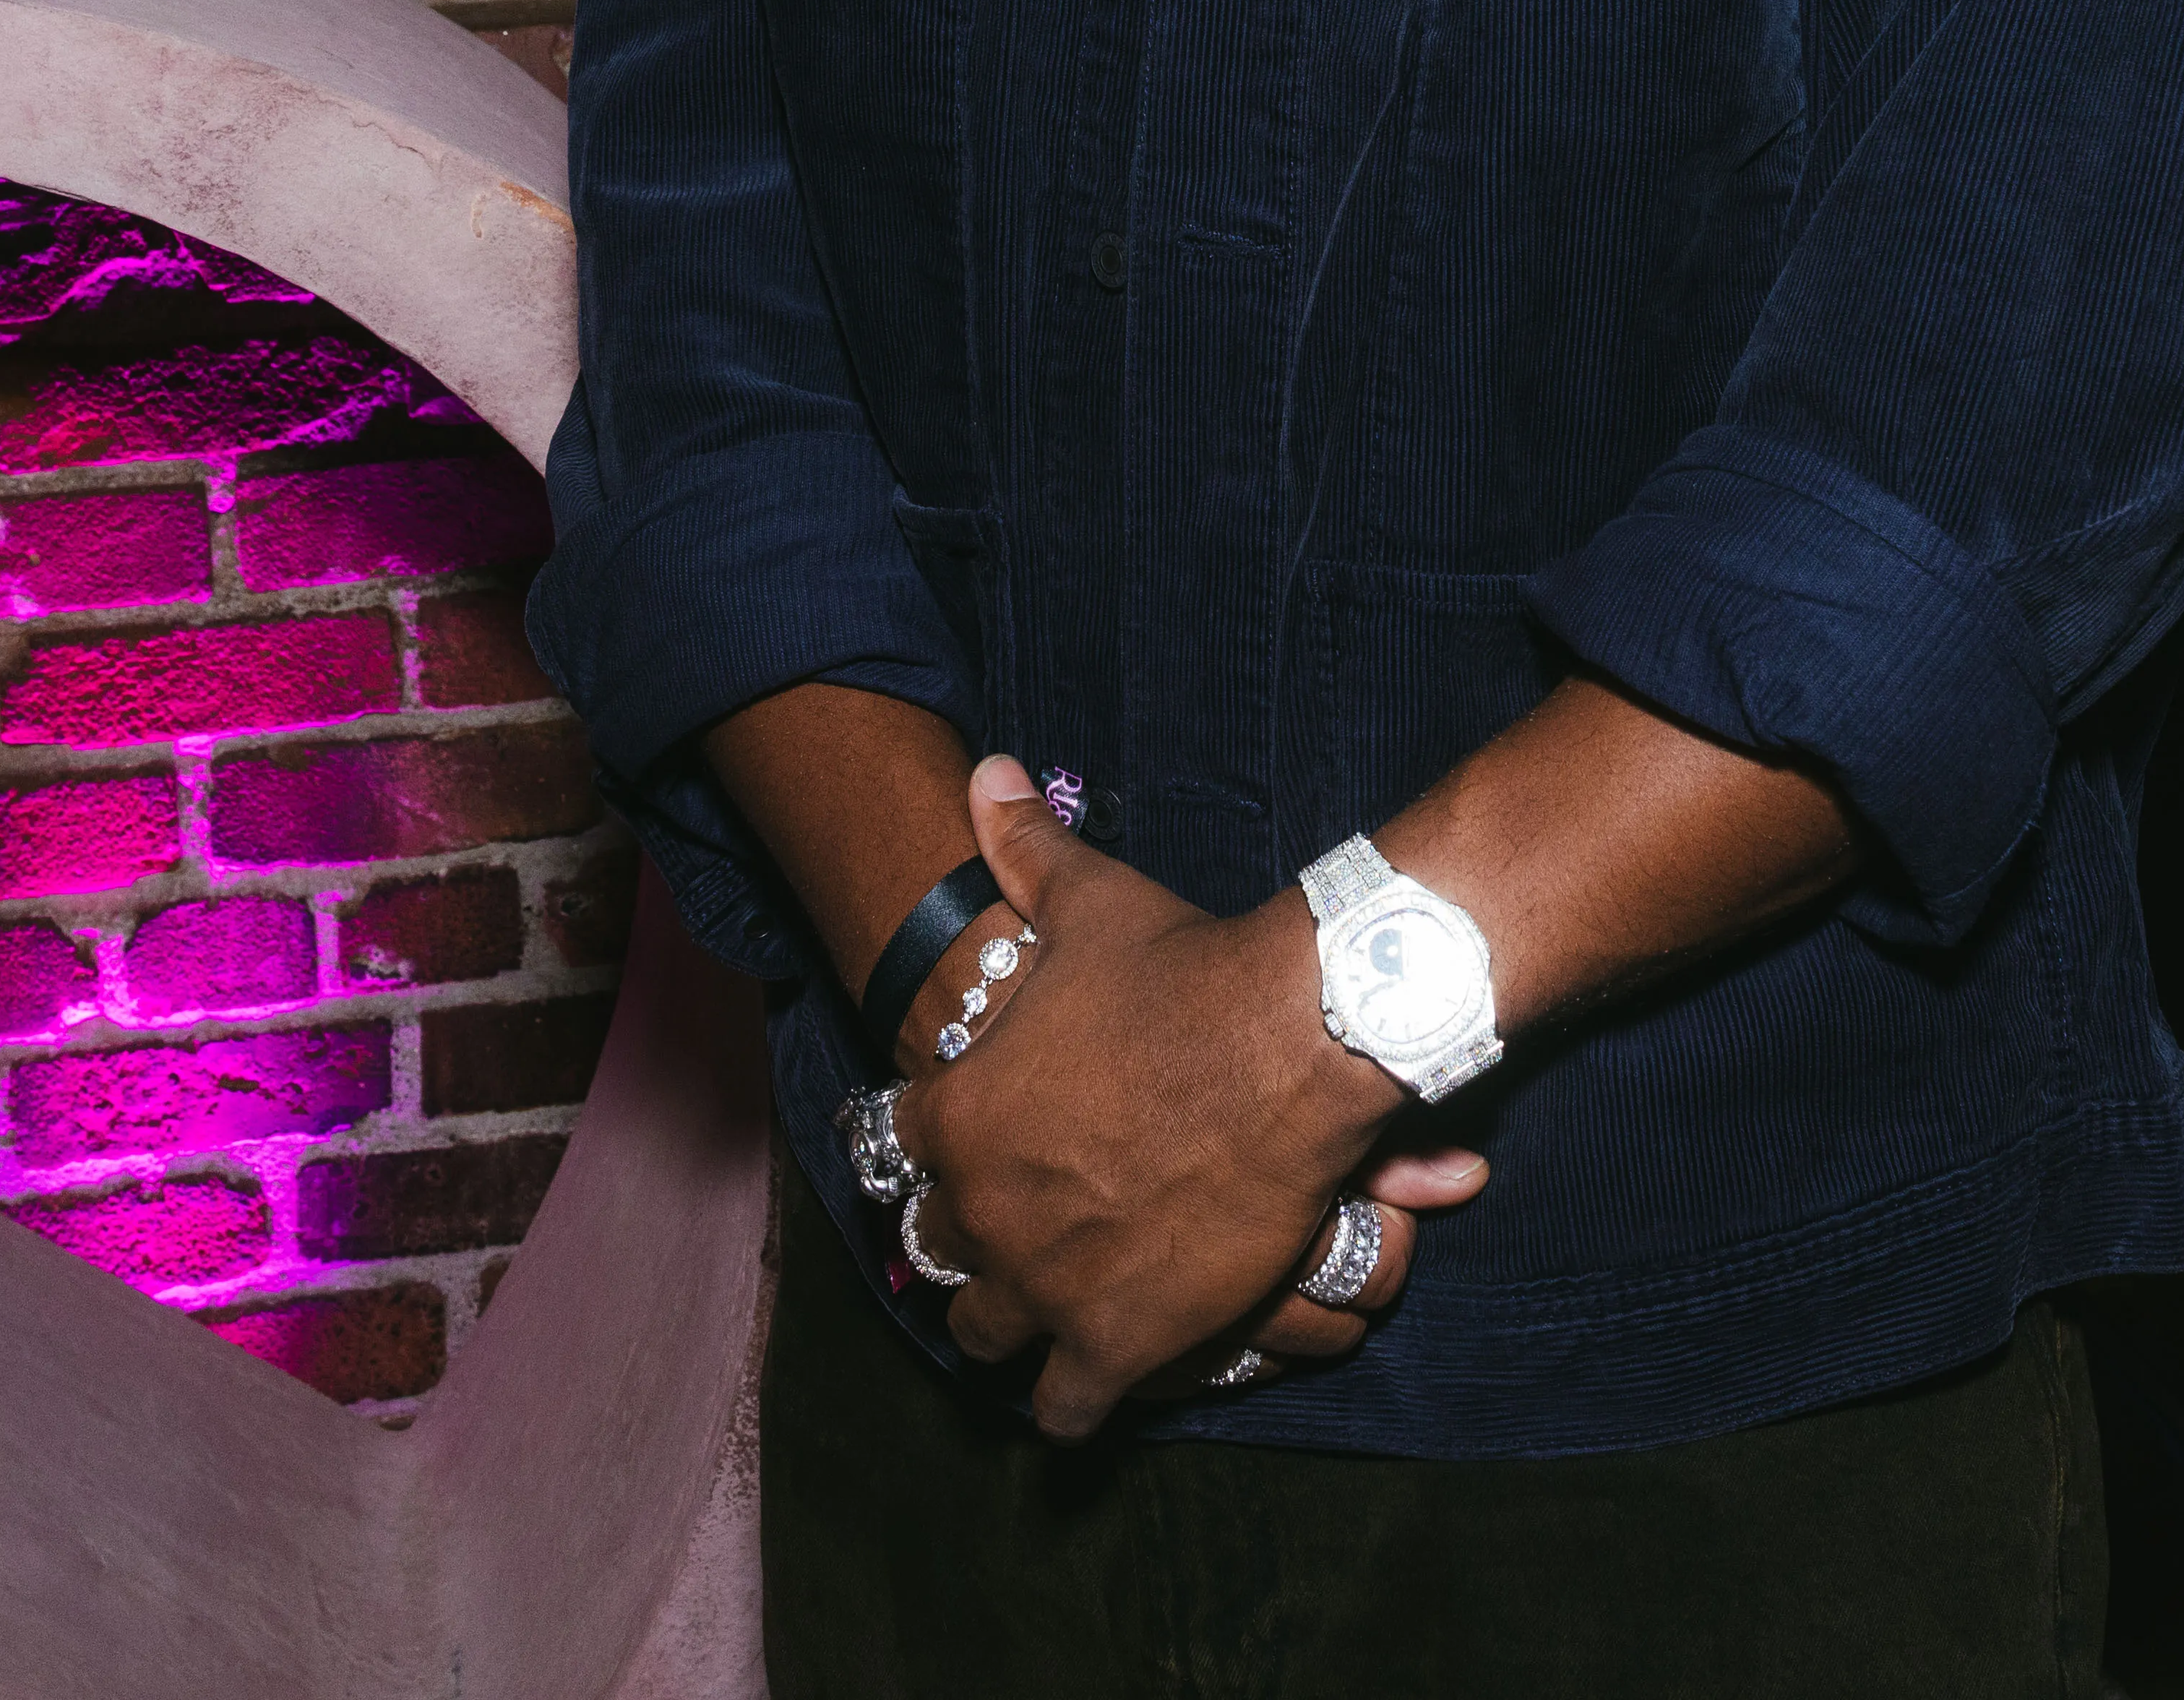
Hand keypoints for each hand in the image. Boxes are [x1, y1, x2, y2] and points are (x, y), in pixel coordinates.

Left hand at [896, 754, 1488, 1434]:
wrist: (1284, 1044)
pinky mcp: (1113, 1344)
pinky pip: (1064, 1410)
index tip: (968, 1157)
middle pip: (939, 1256)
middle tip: (1013, 1233)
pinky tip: (1080, 1389)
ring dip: (1007, 1326)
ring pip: (985, 1336)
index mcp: (954, 1118)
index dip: (934, 1157)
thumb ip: (1022, 847)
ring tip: (1037, 1314)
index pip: (899, 1157)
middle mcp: (981, 1212)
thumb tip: (983, 774)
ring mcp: (1043, 1286)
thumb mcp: (1085, 902)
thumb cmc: (1179, 970)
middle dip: (970, 1246)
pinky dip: (1067, 1404)